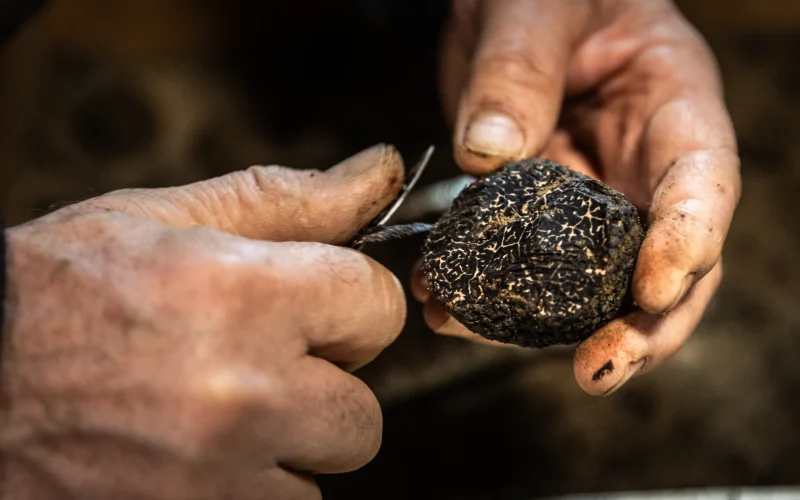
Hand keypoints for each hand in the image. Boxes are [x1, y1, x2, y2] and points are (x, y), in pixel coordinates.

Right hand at [1, 144, 406, 498]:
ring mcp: (216, 478)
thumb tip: (379, 172)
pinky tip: (199, 455)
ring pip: (320, 471)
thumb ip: (289, 200)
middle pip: (363, 411)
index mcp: (241, 298)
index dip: (351, 307)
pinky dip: (252, 488)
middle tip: (260, 365)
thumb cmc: (56, 292)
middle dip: (323, 386)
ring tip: (217, 413)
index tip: (319, 311)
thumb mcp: (167, 220)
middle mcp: (240, 395)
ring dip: (287, 444)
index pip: (378, 308)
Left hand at [416, 0, 740, 394]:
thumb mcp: (533, 8)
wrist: (504, 5)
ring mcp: (587, 197)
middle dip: (637, 324)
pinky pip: (520, 265)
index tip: (654, 292)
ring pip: (587, 281)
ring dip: (542, 324)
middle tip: (597, 369)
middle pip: (660, 260)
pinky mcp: (535, 216)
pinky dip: (485, 292)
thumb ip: (516, 71)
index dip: (689, 242)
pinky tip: (442, 302)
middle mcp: (639, 166)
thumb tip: (488, 156)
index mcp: (672, 106)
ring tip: (475, 332)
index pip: (702, 183)